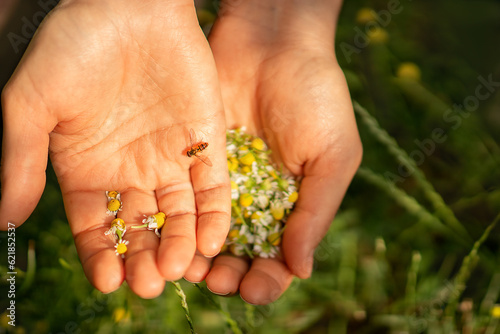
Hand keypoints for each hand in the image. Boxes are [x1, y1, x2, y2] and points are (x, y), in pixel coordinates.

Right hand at [0, 0, 229, 297]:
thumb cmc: (74, 46)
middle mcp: (130, 170)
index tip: (109, 280)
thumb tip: (5, 218)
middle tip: (150, 283)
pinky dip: (214, 215)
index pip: (96, 227)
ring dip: (181, 244)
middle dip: (145, 258)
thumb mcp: (32, 103)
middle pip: (141, 228)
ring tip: (178, 267)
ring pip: (178, 215)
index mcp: (88, 169)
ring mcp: (170, 158)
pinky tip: (211, 240)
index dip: (102, 256)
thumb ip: (19, 159)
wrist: (127, 5)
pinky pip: (213, 188)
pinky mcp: (205, 142)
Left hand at [184, 0, 361, 303]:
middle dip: (228, 274)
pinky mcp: (196, 162)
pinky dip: (178, 222)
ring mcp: (224, 183)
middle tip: (216, 281)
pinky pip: (185, 201)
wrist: (273, 42)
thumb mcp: (333, 155)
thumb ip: (317, 212)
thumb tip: (301, 271)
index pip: (279, 257)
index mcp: (293, 206)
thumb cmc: (317, 97)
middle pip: (239, 254)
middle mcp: (256, 201)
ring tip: (187, 269)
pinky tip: (169, 237)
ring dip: (198, 257)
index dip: (268, 278)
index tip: (255, 288)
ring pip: (207, 234)